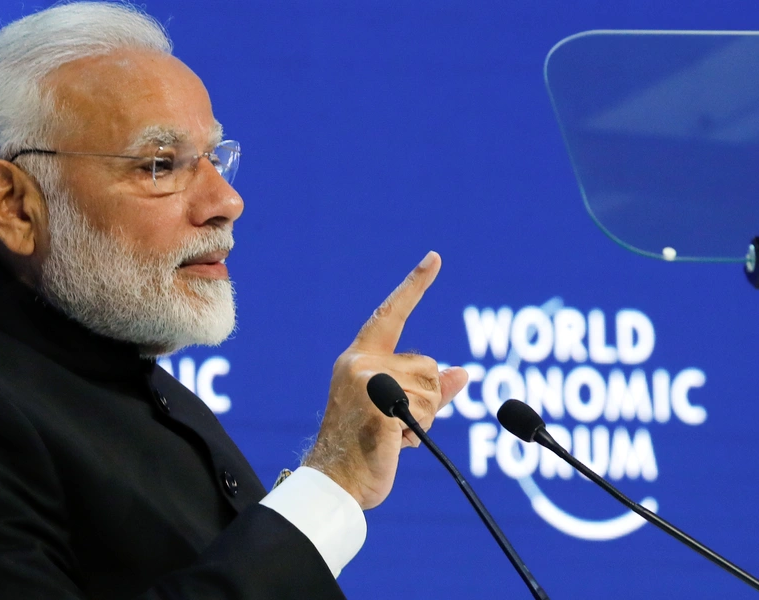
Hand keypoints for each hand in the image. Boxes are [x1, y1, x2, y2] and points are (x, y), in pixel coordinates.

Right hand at [303, 251, 468, 509]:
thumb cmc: (364, 448)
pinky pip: (424, 412)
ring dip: (422, 420)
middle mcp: (360, 363)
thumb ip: (430, 390)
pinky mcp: (377, 406)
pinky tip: (391, 444)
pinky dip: (417, 433)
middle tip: (394, 426)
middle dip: (425, 401)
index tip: (435, 258)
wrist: (335, 482)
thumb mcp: (397, 412)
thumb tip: (463, 373)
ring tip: (391, 436)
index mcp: (359, 359)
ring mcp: (367, 383)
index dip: (414, 286)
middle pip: (428, 366)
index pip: (391, 314)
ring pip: (431, 391)